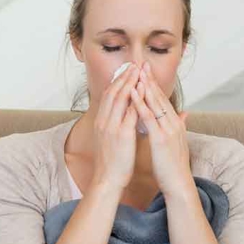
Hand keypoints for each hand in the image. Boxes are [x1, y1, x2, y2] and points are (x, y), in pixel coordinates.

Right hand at [91, 63, 139, 189]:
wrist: (107, 179)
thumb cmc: (112, 162)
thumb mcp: (110, 139)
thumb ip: (117, 125)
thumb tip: (125, 115)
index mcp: (101, 122)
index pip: (108, 95)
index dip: (117, 81)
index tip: (126, 70)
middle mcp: (104, 121)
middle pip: (113, 92)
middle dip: (124, 77)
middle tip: (134, 64)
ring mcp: (111, 127)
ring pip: (120, 98)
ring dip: (130, 83)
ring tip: (139, 71)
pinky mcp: (121, 134)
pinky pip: (129, 112)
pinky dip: (135, 99)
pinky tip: (143, 91)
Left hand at [129, 62, 192, 197]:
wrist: (179, 183)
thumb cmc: (173, 166)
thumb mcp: (177, 142)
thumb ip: (180, 126)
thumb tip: (184, 113)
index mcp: (175, 124)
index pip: (163, 100)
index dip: (154, 85)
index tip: (145, 72)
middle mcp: (173, 123)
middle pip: (160, 97)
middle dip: (149, 80)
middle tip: (141, 63)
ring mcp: (168, 129)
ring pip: (155, 103)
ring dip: (145, 87)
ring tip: (136, 72)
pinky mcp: (161, 138)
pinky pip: (149, 117)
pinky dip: (141, 104)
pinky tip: (133, 94)